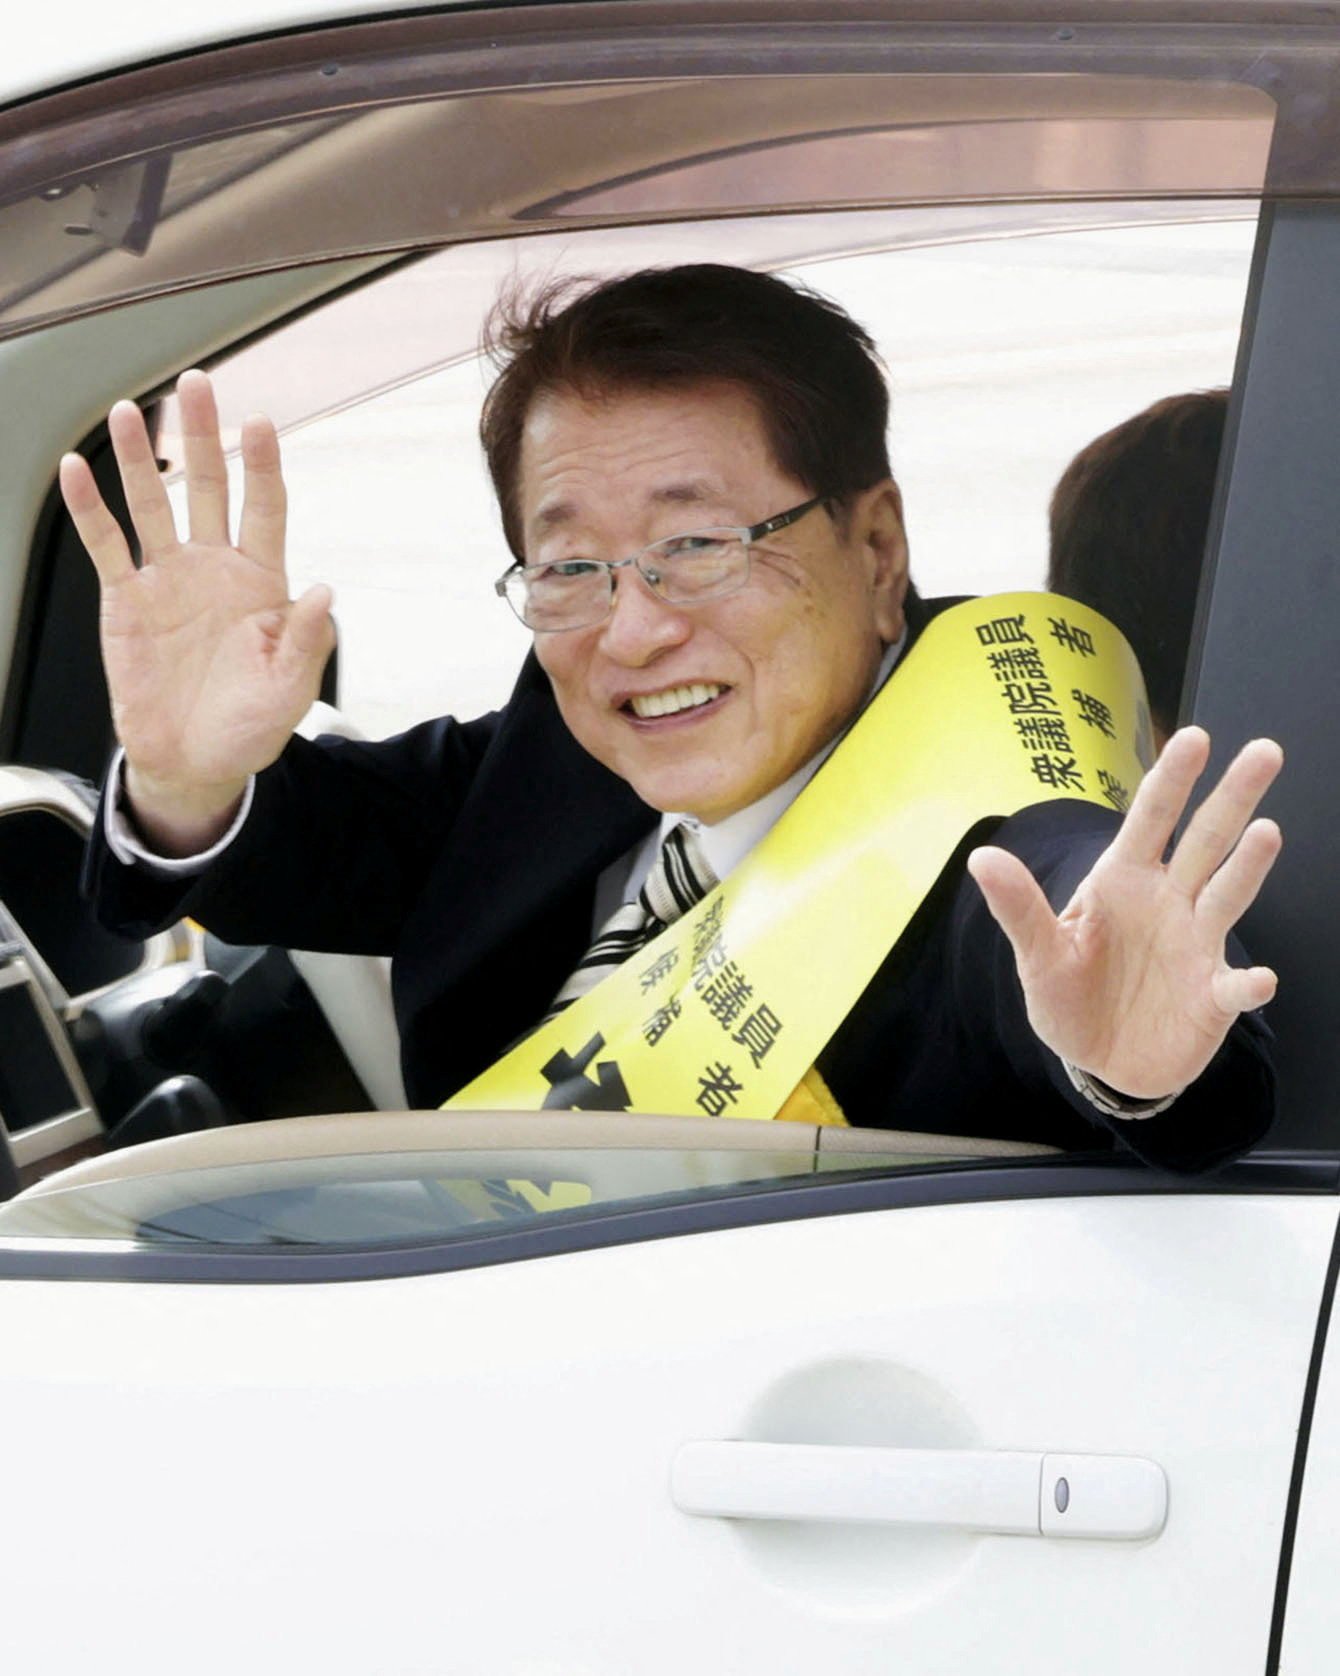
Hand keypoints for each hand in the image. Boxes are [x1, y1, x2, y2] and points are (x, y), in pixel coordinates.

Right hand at [60, 370, 333, 849]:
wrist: (195, 763)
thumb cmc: (249, 725)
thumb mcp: (290, 688)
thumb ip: (307, 640)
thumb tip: (325, 591)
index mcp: (262, 582)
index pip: (265, 509)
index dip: (263, 467)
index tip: (260, 423)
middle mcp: (214, 568)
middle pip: (208, 487)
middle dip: (202, 436)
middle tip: (197, 385)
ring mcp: (168, 579)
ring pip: (153, 504)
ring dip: (139, 457)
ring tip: (128, 409)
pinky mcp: (127, 601)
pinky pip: (106, 546)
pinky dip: (90, 508)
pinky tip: (77, 469)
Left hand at [966, 727, 1282, 1100]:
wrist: (1100, 1061)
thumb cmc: (1070, 996)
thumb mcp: (1037, 954)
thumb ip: (1018, 907)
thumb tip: (981, 857)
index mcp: (1124, 881)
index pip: (1149, 819)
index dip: (1170, 780)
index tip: (1193, 737)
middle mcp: (1169, 902)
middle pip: (1205, 841)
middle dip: (1233, 797)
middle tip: (1264, 750)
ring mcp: (1197, 946)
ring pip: (1227, 896)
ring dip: (1247, 866)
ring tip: (1266, 832)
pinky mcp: (1214, 997)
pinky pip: (1234, 987)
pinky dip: (1248, 984)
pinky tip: (1259, 979)